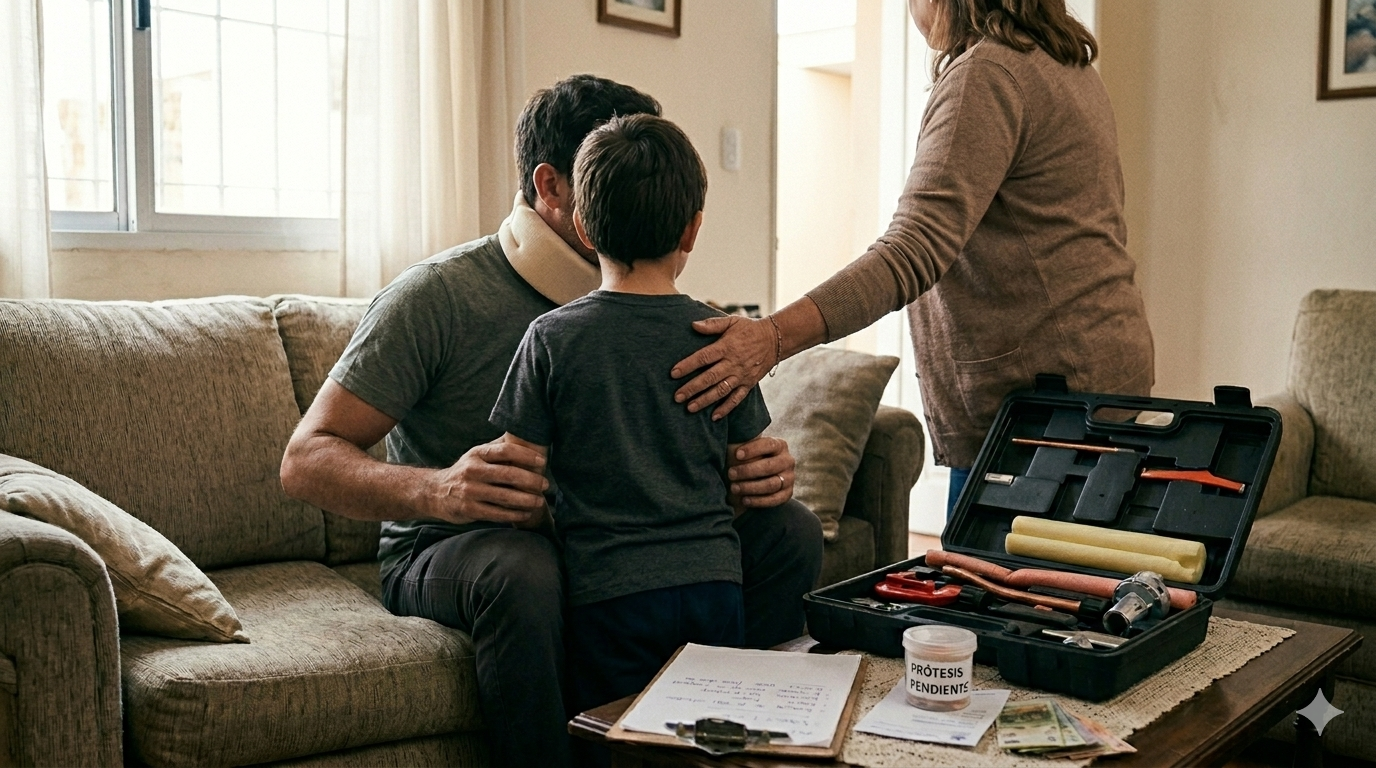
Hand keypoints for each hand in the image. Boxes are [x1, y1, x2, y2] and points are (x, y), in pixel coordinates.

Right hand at [425, 439, 548, 524]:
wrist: (435, 492)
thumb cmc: (465, 471)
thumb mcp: (476, 455)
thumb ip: (498, 448)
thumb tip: (526, 435)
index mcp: (477, 454)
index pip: (505, 450)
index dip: (526, 456)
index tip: (542, 462)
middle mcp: (472, 470)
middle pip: (508, 475)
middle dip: (531, 480)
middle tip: (546, 485)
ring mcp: (470, 491)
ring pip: (505, 496)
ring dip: (526, 500)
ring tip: (540, 501)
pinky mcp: (469, 509)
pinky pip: (497, 513)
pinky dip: (514, 514)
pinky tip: (526, 514)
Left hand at [671, 315, 775, 419]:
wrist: (776, 340)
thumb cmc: (749, 329)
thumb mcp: (732, 321)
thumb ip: (713, 324)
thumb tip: (693, 325)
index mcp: (726, 347)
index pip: (704, 357)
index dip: (688, 365)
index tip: (673, 373)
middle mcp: (733, 363)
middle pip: (710, 377)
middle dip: (692, 388)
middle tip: (677, 397)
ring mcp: (742, 375)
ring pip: (721, 390)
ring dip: (705, 400)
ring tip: (690, 408)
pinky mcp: (749, 384)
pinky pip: (737, 398)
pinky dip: (726, 408)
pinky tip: (714, 417)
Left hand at [728, 436, 795, 507]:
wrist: (758, 478)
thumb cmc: (747, 459)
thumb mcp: (746, 449)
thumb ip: (741, 444)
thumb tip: (724, 436)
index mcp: (780, 445)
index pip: (769, 445)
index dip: (753, 449)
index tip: (736, 455)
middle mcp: (788, 461)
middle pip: (769, 466)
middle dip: (747, 471)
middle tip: (730, 474)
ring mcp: (789, 478)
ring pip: (772, 484)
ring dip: (751, 487)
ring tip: (734, 488)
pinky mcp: (787, 494)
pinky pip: (775, 499)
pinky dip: (758, 501)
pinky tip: (744, 500)